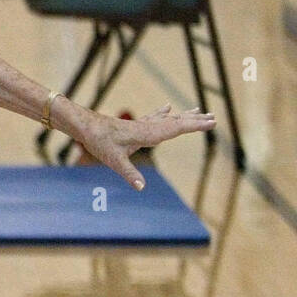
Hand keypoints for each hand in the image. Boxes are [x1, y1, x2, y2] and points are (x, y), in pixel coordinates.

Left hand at [75, 105, 216, 189]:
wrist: (83, 125)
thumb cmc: (98, 141)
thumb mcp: (114, 161)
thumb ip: (129, 174)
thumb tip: (142, 188)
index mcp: (147, 134)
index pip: (176, 128)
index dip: (195, 126)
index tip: (212, 122)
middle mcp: (146, 127)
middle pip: (175, 122)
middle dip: (194, 120)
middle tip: (214, 117)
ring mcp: (140, 125)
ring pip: (167, 119)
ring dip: (183, 116)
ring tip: (198, 110)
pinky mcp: (133, 126)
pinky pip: (154, 118)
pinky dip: (164, 113)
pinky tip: (167, 107)